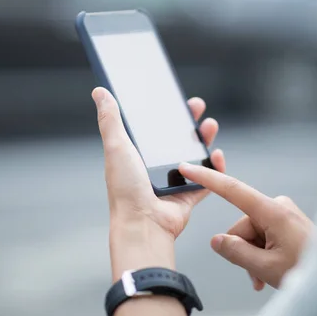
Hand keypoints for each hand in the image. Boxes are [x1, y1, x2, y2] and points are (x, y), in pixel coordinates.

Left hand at [91, 87, 225, 280]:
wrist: (143, 224)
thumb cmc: (125, 188)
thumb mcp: (116, 146)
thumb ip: (110, 119)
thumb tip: (99, 91)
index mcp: (137, 155)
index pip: (153, 128)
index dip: (164, 112)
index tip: (173, 97)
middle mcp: (154, 167)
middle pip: (177, 139)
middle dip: (189, 121)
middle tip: (197, 106)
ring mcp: (173, 181)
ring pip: (195, 155)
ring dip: (204, 139)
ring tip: (210, 125)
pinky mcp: (189, 195)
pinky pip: (208, 178)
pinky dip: (215, 167)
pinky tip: (217, 154)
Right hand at [178, 164, 312, 289]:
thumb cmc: (308, 270)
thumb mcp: (265, 267)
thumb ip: (236, 251)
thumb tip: (217, 241)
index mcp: (273, 211)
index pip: (232, 189)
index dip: (207, 178)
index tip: (188, 167)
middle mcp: (279, 206)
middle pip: (241, 224)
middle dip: (242, 248)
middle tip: (256, 273)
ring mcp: (284, 213)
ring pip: (251, 232)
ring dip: (252, 255)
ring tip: (264, 277)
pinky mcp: (288, 221)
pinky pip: (263, 234)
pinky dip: (261, 252)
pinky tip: (267, 272)